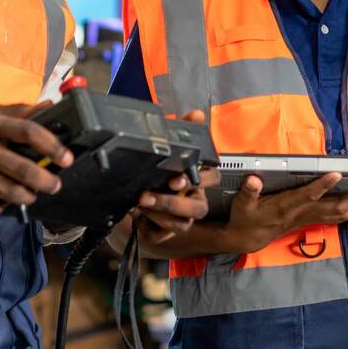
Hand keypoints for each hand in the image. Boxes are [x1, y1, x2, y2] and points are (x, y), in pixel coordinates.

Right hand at [0, 102, 71, 216]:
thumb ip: (14, 111)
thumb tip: (48, 107)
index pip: (28, 132)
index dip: (51, 146)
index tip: (65, 157)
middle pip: (22, 168)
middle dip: (46, 180)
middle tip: (55, 184)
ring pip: (7, 191)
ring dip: (27, 196)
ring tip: (33, 194)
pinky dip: (1, 207)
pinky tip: (5, 202)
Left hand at [132, 109, 215, 245]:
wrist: (135, 196)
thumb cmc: (158, 171)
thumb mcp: (168, 148)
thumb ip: (183, 129)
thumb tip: (197, 114)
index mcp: (199, 179)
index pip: (212, 178)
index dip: (200, 179)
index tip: (178, 177)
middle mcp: (194, 200)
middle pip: (199, 209)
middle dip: (173, 203)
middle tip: (149, 194)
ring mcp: (181, 219)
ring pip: (181, 224)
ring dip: (158, 213)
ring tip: (139, 200)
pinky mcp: (164, 232)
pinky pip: (161, 234)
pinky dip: (147, 223)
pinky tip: (135, 211)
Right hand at [223, 172, 347, 254]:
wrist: (248, 239)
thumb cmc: (246, 218)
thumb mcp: (242, 205)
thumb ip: (249, 191)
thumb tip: (253, 179)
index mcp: (287, 207)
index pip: (307, 195)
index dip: (322, 186)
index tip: (337, 173)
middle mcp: (303, 213)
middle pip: (336, 207)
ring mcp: (310, 217)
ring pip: (342, 214)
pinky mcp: (313, 218)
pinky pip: (340, 217)